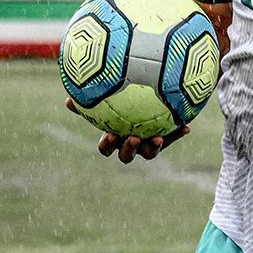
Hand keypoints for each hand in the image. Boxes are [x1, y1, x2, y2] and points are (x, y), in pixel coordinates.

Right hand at [64, 96, 189, 161]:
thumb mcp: (104, 99)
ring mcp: (147, 144)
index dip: (107, 145)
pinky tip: (186, 127)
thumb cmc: (119, 99)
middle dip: (128, 150)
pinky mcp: (165, 139)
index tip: (109, 135)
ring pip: (149, 152)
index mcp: (114, 136)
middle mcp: (130, 143)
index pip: (106, 147)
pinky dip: (177, 133)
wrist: (147, 97)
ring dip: (152, 147)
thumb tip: (66, 100)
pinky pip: (171, 137)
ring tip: (157, 138)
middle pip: (126, 155)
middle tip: (132, 138)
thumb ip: (88, 101)